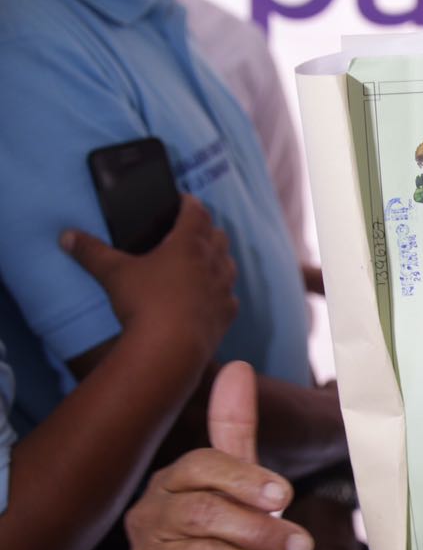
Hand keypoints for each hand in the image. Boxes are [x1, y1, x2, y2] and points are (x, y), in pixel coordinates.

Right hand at [61, 194, 237, 361]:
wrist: (171, 349)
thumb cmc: (145, 303)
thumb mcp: (113, 274)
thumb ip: (91, 252)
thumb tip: (66, 236)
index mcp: (189, 244)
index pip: (197, 213)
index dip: (190, 203)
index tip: (183, 200)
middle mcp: (213, 262)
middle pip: (218, 235)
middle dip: (206, 229)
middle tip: (190, 231)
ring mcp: (224, 289)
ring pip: (229, 264)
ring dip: (218, 258)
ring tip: (201, 261)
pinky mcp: (228, 314)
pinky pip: (229, 296)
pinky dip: (221, 291)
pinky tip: (209, 296)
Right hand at [127, 361, 314, 549]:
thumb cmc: (228, 527)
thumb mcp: (236, 479)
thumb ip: (235, 429)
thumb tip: (237, 368)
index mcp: (168, 483)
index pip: (199, 469)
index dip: (244, 479)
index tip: (286, 496)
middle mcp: (151, 522)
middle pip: (203, 517)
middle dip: (260, 531)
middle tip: (305, 544)